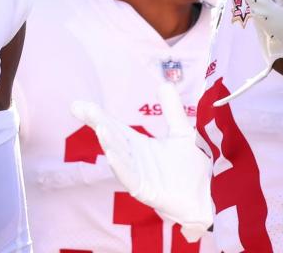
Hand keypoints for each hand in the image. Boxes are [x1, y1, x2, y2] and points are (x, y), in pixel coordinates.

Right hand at [71, 83, 212, 240]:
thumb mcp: (181, 133)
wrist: (204, 198)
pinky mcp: (145, 191)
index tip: (77, 105)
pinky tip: (111, 155)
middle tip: (82, 108)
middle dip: (98, 123)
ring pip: (119, 157)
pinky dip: (121, 167)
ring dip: (109, 143)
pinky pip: (130, 179)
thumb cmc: (190, 169)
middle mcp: (133, 158)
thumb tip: (164, 83)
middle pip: (112, 137)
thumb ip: (172, 110)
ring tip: (101, 127)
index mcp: (138, 144)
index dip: (96, 115)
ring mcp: (138, 175)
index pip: (113, 126)